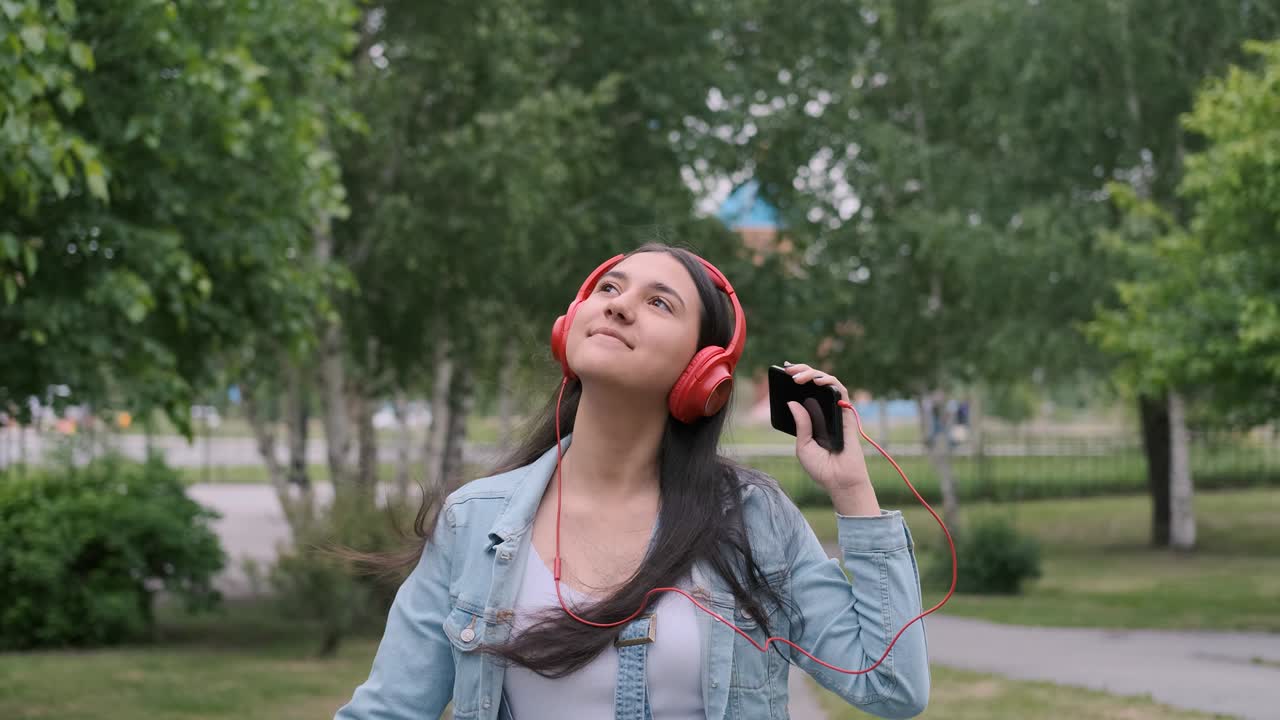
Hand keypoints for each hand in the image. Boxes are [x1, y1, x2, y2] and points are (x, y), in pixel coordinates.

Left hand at [781, 362, 872, 495]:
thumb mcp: (803, 445)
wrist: (839, 481)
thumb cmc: (821, 467)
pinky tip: (817, 381)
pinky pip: (841, 392)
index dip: (796, 378)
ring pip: (828, 383)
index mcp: (812, 419)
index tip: (784, 371)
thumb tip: (792, 402)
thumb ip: (800, 424)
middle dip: (802, 372)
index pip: (804, 392)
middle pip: (815, 384)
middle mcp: (825, 412)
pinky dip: (830, 382)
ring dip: (813, 374)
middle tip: (788, 371)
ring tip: (798, 377)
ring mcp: (836, 411)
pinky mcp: (847, 414)